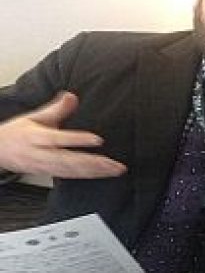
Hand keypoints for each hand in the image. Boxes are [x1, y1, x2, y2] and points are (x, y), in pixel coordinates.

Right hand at [0, 91, 126, 177]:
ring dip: (96, 172)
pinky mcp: (50, 174)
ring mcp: (46, 166)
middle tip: (116, 164)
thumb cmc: (19, 133)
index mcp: (36, 137)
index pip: (58, 139)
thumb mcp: (35, 117)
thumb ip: (56, 108)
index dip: (77, 140)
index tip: (98, 140)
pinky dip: (89, 176)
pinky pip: (72, 176)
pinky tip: (104, 174)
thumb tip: (72, 96)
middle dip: (94, 163)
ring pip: (73, 171)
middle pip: (69, 160)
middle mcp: (41, 154)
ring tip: (116, 169)